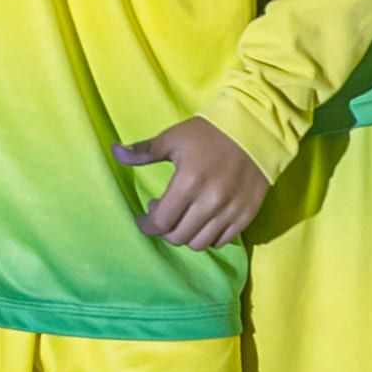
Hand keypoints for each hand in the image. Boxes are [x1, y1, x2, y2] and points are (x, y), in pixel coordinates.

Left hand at [120, 113, 269, 250]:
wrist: (256, 129)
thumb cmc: (210, 133)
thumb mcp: (173, 138)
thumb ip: (143, 151)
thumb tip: (116, 152)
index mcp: (188, 183)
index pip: (160, 222)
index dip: (147, 225)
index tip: (144, 217)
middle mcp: (210, 202)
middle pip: (178, 236)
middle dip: (165, 230)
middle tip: (165, 213)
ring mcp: (231, 210)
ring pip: (200, 243)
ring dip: (187, 234)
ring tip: (186, 218)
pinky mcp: (247, 213)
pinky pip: (223, 240)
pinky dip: (210, 236)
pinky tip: (205, 220)